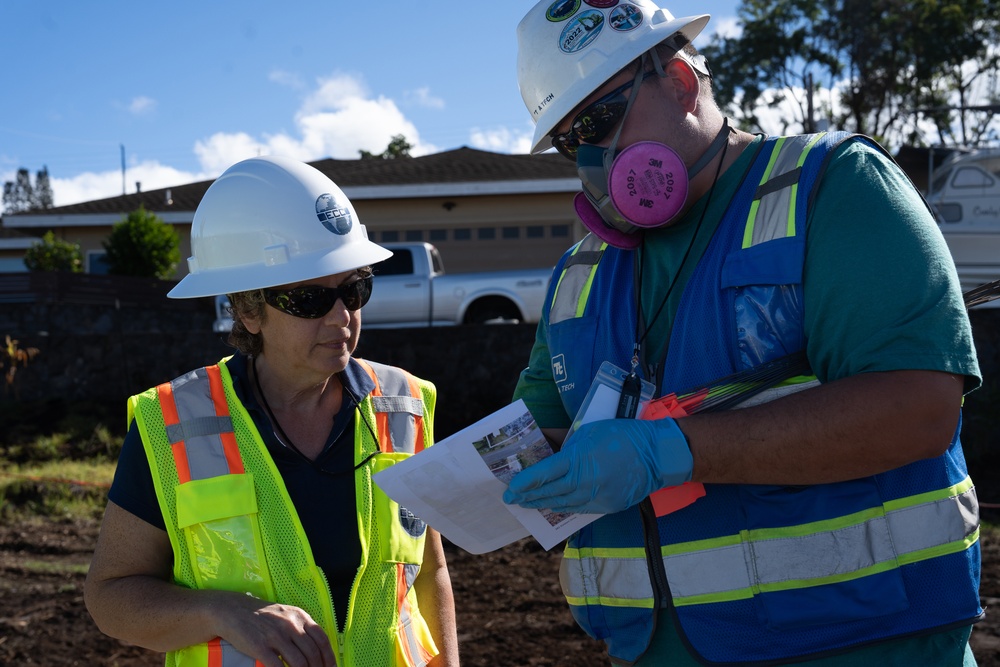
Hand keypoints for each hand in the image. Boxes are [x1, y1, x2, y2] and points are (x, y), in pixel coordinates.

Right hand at [216, 596, 337, 666]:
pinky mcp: (260, 646)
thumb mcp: (286, 615)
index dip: (329, 657)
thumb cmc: (262, 616)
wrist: (233, 610)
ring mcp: (276, 636)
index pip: (322, 639)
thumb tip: (317, 649)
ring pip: (299, 662)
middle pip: (312, 653)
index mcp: (300, 616)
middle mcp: (290, 625)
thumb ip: (301, 628)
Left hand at [502, 418, 691, 513]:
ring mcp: (597, 497)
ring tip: (527, 503)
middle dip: (528, 496)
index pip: (544, 474)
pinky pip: (579, 509)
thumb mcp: (588, 430)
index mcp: (579, 460)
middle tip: (511, 498)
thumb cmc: (622, 435)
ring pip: (562, 504)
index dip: (525, 482)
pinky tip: (552, 506)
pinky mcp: (607, 506)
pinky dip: (562, 508)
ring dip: (542, 503)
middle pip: (550, 492)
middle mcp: (585, 482)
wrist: (656, 455)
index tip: (511, 487)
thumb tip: (545, 447)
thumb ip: (565, 443)